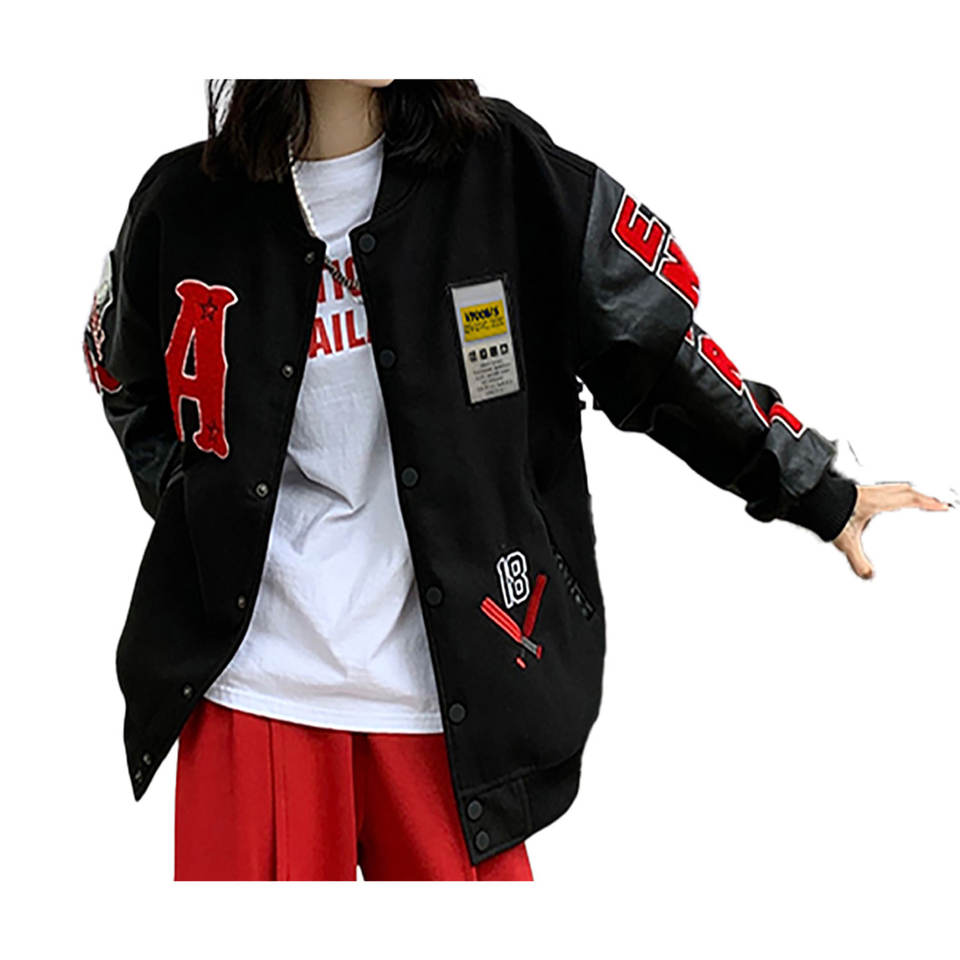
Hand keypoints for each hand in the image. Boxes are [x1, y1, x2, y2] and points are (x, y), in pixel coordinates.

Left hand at [833, 482, 950, 578]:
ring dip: (911, 492)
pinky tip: (893, 499)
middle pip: (906, 490)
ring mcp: (866, 490)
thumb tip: (868, 575)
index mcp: (876, 502)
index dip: (928, 503)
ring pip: (896, 487)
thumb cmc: (827, 513)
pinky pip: (885, 488)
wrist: (811, 499)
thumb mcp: (845, 541)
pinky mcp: (858, 491)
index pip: (909, 500)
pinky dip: (897, 492)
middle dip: (925, 496)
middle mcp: (873, 493)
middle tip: (937, 502)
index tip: (942, 506)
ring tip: (922, 499)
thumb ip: (857, 560)